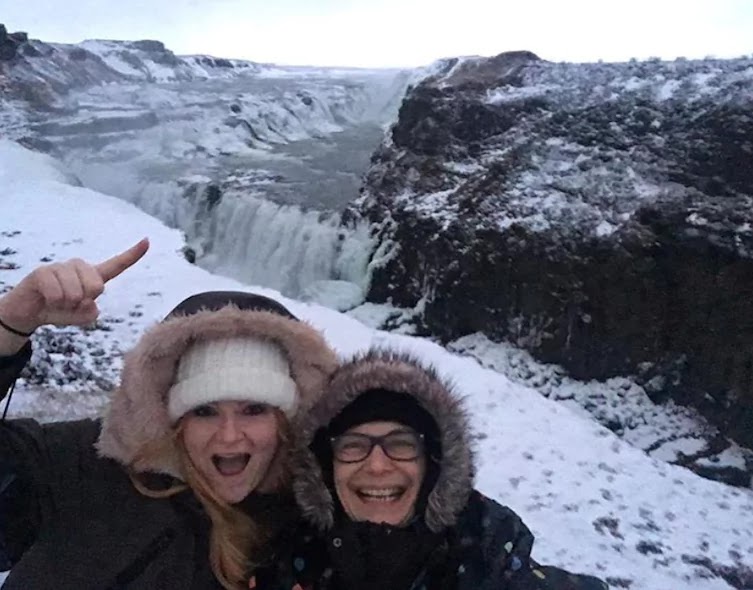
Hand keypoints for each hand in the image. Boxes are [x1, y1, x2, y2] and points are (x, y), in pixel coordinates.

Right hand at [0, 238, 149, 334]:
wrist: (30, 312)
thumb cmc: (60, 311)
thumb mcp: (81, 317)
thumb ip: (90, 313)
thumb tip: (87, 301)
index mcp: (93, 276)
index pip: (116, 265)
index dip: (133, 255)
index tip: (147, 240)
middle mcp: (79, 266)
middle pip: (97, 287)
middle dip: (83, 301)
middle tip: (69, 302)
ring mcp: (61, 266)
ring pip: (75, 294)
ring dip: (65, 305)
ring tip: (56, 301)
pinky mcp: (43, 271)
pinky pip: (56, 294)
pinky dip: (52, 303)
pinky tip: (46, 299)